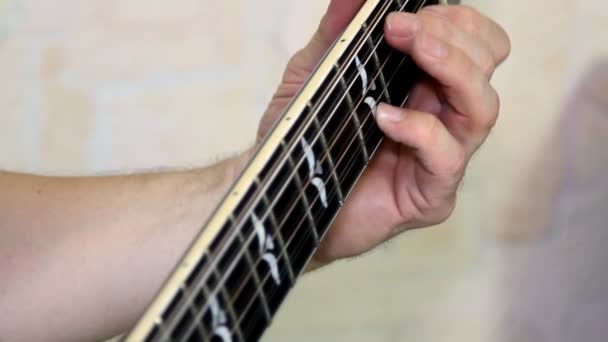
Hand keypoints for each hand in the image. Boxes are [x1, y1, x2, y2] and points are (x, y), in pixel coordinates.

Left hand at [258, 1, 510, 266]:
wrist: (287, 199)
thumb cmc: (308, 139)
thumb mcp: (314, 76)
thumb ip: (335, 35)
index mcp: (425, 85)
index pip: (473, 42)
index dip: (452, 20)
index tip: (401, 15)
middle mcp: (443, 117)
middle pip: (487, 66)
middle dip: (450, 37)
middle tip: (400, 27)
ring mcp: (442, 158)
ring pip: (483, 107)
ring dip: (452, 69)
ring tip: (412, 48)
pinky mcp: (430, 195)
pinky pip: (447, 158)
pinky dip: (420, 129)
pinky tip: (384, 116)